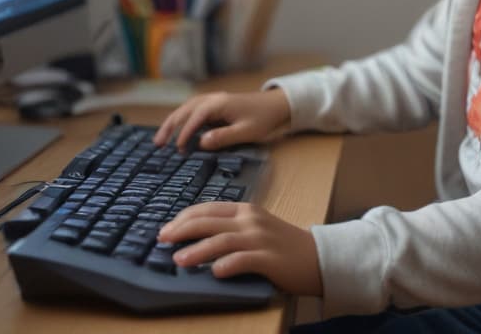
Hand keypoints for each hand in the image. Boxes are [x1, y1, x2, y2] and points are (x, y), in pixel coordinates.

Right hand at [153, 88, 290, 151]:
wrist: (276, 105)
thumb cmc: (263, 118)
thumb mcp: (246, 131)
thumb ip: (224, 137)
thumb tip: (201, 143)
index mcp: (219, 104)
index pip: (195, 118)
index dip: (184, 133)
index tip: (178, 149)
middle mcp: (212, 99)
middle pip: (184, 110)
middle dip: (170, 126)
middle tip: (158, 144)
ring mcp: (213, 100)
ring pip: (186, 109)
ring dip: (172, 122)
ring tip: (160, 139)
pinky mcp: (215, 104)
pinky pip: (193, 110)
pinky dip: (182, 119)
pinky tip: (176, 129)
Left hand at [159, 202, 322, 296]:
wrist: (317, 257)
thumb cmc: (283, 246)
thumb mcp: (256, 229)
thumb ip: (232, 229)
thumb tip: (197, 238)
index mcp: (246, 210)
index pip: (208, 208)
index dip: (184, 218)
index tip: (166, 229)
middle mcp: (251, 220)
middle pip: (209, 221)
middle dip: (182, 230)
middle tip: (163, 240)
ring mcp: (261, 239)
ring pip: (222, 240)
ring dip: (198, 250)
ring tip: (179, 260)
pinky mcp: (270, 258)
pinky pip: (245, 260)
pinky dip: (228, 264)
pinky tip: (215, 272)